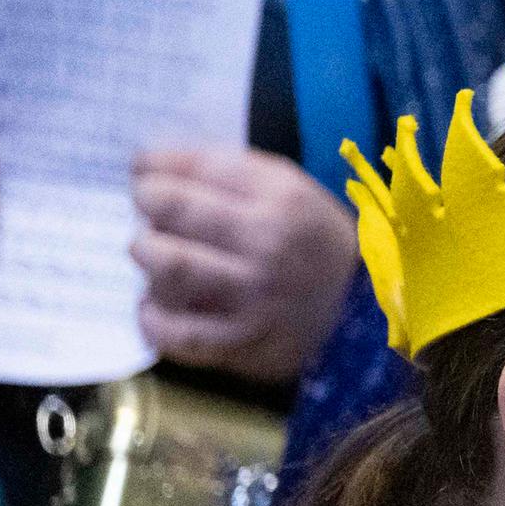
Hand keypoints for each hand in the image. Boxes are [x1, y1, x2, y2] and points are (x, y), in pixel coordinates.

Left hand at [132, 148, 360, 383]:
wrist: (358, 308)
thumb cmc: (309, 240)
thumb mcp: (291, 191)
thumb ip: (229, 174)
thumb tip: (150, 164)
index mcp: (283, 198)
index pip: (200, 166)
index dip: (156, 163)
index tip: (145, 169)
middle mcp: (269, 244)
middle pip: (174, 210)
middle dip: (147, 201)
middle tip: (146, 205)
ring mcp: (254, 296)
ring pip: (168, 267)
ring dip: (146, 253)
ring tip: (150, 251)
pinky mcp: (240, 342)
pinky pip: (173, 332)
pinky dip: (150, 316)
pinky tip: (153, 303)